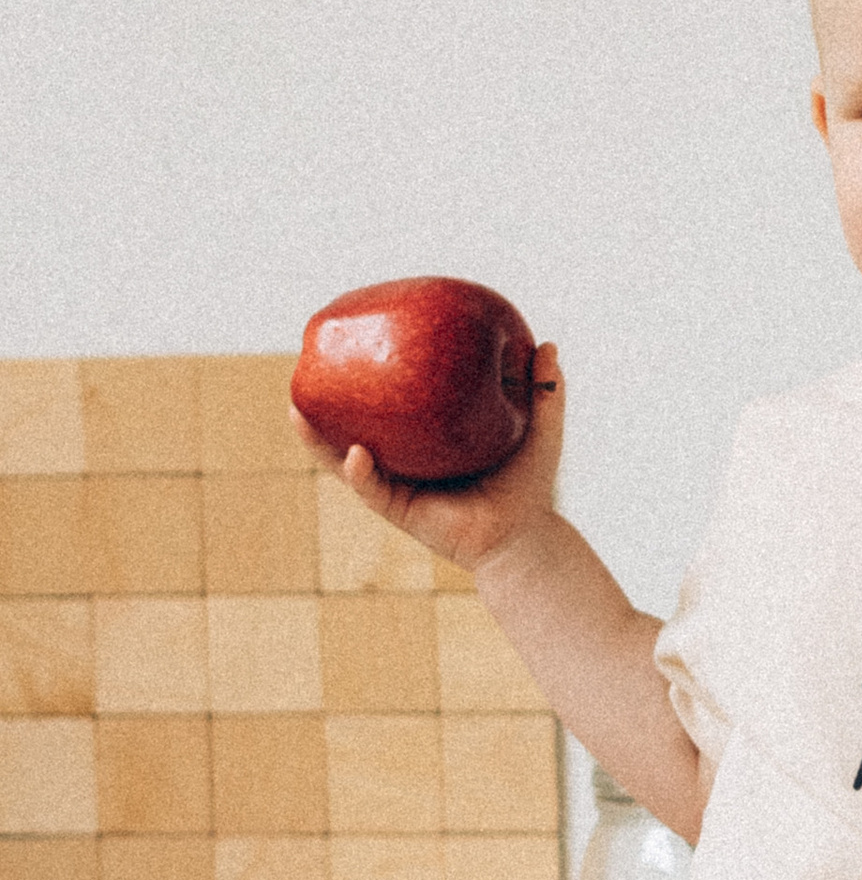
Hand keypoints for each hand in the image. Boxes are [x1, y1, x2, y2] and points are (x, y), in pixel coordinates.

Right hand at [291, 346, 565, 575]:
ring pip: (345, 458)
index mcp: (426, 435)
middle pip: (355, 424)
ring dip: (317, 438)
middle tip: (305, 370)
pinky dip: (358, 471)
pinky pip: (371, 487)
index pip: (391, 401)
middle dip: (326, 402)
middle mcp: (405, 457)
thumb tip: (547, 343)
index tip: (353, 343)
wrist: (523, 537)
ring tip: (296, 410)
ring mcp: (397, 484)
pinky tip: (355, 452)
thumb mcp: (538, 430)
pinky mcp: (398, 509)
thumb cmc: (528, 485)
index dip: (371, 377)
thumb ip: (545, 391)